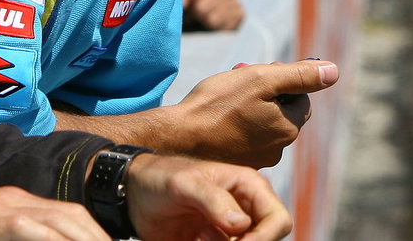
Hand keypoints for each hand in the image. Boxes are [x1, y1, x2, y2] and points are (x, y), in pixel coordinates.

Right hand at [0, 168, 109, 239]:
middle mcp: (16, 202)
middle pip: (73, 218)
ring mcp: (2, 209)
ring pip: (61, 222)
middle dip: (98, 238)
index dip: (91, 236)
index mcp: (16, 207)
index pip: (67, 219)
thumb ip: (6, 237)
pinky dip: (52, 239)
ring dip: (85, 238)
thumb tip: (28, 238)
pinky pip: (28, 230)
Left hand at [125, 153, 290, 240]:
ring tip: (198, 237)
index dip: (264, 239)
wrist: (134, 193)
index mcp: (249, 187)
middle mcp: (246, 208)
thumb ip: (213, 200)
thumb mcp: (186, 184)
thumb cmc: (161, 178)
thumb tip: (241, 224)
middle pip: (266, 239)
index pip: (278, 219)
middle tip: (208, 240)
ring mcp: (232, 228)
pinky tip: (194, 240)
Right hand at [174, 60, 338, 166]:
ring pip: (263, 123)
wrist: (175, 140)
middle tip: (239, 86)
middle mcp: (277, 149)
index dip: (280, 81)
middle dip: (266, 95)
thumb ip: (299, 75)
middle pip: (282, 110)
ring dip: (251, 109)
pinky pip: (245, 137)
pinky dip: (235, 125)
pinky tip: (216, 119)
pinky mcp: (236, 164)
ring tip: (225, 103)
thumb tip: (333, 72)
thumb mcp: (261, 79)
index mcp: (288, 129)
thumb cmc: (217, 106)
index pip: (300, 96)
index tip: (256, 76)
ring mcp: (256, 159)